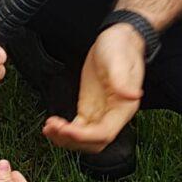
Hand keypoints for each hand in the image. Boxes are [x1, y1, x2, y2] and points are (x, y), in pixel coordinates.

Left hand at [43, 24, 143, 153]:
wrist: (117, 39)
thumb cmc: (121, 47)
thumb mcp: (119, 59)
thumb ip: (122, 79)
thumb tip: (132, 95)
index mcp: (123, 108)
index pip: (104, 133)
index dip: (85, 136)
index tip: (67, 130)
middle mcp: (113, 115)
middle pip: (93, 142)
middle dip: (72, 141)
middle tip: (54, 128)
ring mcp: (100, 113)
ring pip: (84, 139)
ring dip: (66, 139)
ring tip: (49, 128)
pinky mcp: (89, 108)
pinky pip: (77, 127)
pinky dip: (64, 131)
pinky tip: (52, 126)